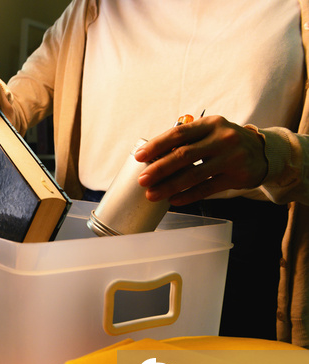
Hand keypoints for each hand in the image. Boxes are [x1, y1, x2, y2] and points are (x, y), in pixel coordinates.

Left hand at [135, 115, 268, 205]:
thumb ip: (186, 141)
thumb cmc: (225, 142)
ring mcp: (232, 157)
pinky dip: (188, 195)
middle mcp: (222, 137)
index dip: (156, 145)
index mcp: (210, 124)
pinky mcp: (238, 176)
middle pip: (184, 155)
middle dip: (159, 169)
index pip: (178, 134)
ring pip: (194, 174)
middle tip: (142, 180)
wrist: (263, 152)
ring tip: (152, 195)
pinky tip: (173, 200)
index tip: (139, 157)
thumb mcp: (209, 132)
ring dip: (169, 186)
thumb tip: (150, 157)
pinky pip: (207, 188)